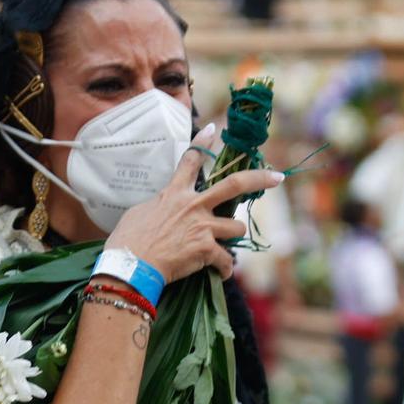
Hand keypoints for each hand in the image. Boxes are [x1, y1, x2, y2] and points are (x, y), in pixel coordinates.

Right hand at [105, 123, 282, 283]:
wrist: (130, 266)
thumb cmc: (127, 241)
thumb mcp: (139, 213)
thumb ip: (158, 206)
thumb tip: (162, 208)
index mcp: (174, 193)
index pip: (190, 161)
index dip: (202, 143)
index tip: (213, 128)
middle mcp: (193, 205)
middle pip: (234, 184)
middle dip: (258, 179)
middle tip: (276, 177)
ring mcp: (202, 226)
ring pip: (236, 227)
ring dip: (231, 237)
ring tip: (222, 249)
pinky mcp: (206, 249)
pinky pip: (226, 260)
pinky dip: (224, 269)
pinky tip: (220, 274)